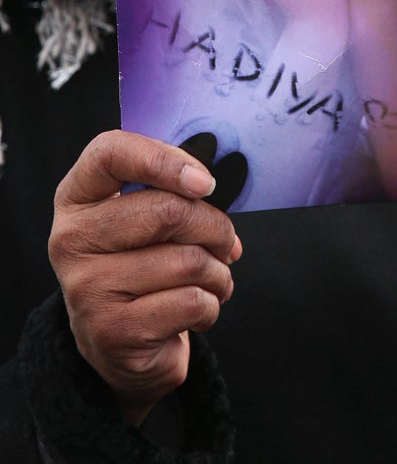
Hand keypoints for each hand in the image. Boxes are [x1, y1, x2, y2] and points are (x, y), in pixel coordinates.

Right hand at [48, 131, 241, 425]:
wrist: (121, 343)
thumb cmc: (144, 262)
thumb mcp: (145, 217)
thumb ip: (170, 188)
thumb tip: (209, 183)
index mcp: (77, 197)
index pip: (110, 153)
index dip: (164, 160)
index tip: (205, 183)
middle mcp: (71, 239)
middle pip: (167, 211)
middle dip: (215, 227)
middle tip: (224, 242)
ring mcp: (87, 288)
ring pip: (188, 261)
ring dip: (218, 271)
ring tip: (211, 279)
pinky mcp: (112, 331)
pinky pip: (192, 302)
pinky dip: (212, 304)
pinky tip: (197, 309)